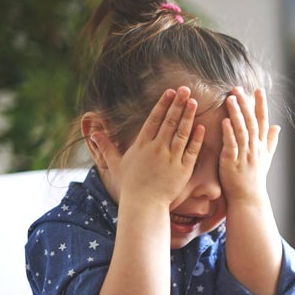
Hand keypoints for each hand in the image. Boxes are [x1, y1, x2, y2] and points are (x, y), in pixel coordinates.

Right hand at [91, 86, 204, 205]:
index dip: (163, 104)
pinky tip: (201, 127)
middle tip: (186, 90)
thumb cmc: (131, 186)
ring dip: (188, 116)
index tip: (170, 92)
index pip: (154, 119)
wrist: (144, 205)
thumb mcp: (117, 164)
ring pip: (182, 133)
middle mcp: (157, 148)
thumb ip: (107, 147)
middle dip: (178, 104)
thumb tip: (93, 134)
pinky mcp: (183, 169)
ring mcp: (171, 158)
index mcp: (142, 145)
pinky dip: (197, 138)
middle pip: (169, 122)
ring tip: (194, 102)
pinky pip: (192, 150)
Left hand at [219, 87, 279, 205]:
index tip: (259, 90)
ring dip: (236, 114)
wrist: (248, 198)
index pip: (263, 121)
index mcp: (261, 145)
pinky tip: (224, 121)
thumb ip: (270, 141)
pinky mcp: (232, 162)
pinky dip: (228, 133)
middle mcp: (254, 148)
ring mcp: (244, 154)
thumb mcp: (266, 158)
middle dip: (246, 104)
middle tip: (238, 88)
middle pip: (252, 122)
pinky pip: (231, 145)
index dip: (261, 105)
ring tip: (230, 99)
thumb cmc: (255, 178)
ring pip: (242, 130)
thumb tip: (277, 126)